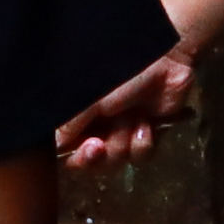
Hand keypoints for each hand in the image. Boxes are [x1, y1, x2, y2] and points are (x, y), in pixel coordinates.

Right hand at [59, 45, 200, 167]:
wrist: (165, 61)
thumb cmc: (123, 71)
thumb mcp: (91, 97)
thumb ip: (70, 123)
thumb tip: (57, 145)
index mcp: (79, 115)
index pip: (68, 149)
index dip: (77, 156)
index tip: (90, 147)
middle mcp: (97, 125)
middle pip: (91, 162)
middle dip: (100, 155)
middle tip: (102, 144)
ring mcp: (121, 132)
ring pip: (116, 160)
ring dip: (124, 142)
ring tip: (132, 120)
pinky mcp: (145, 136)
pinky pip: (139, 156)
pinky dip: (143, 142)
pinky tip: (146, 123)